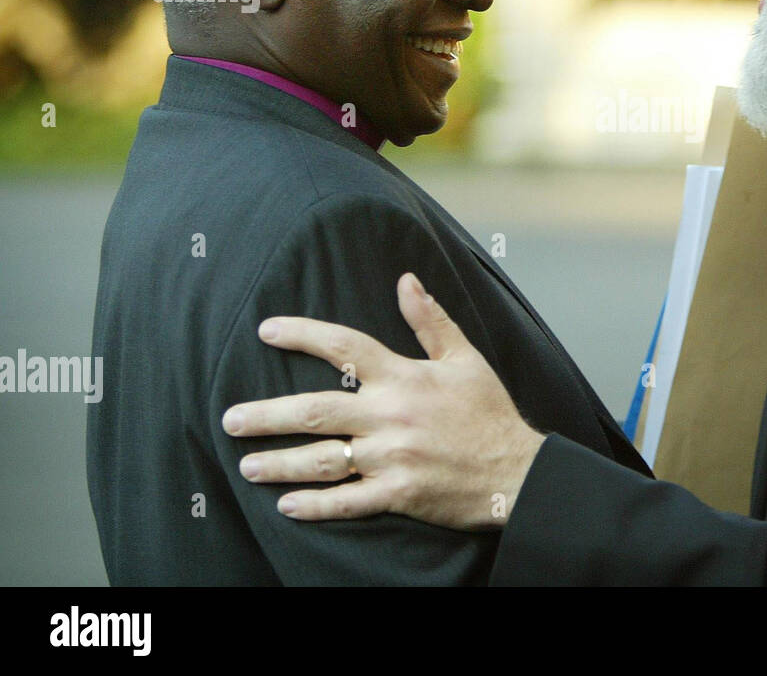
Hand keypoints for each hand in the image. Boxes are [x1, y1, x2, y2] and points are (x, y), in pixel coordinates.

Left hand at [221, 273, 545, 529]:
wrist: (517, 470)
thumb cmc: (490, 413)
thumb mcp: (466, 357)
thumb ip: (431, 319)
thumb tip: (406, 279)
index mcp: (404, 377)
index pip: (344, 346)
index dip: (302, 335)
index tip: (266, 330)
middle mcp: (390, 416)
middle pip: (315, 410)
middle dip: (266, 415)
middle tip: (230, 419)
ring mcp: (392, 458)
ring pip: (321, 460)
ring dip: (278, 463)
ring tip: (247, 464)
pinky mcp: (398, 495)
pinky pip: (347, 503)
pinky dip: (315, 506)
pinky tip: (287, 505)